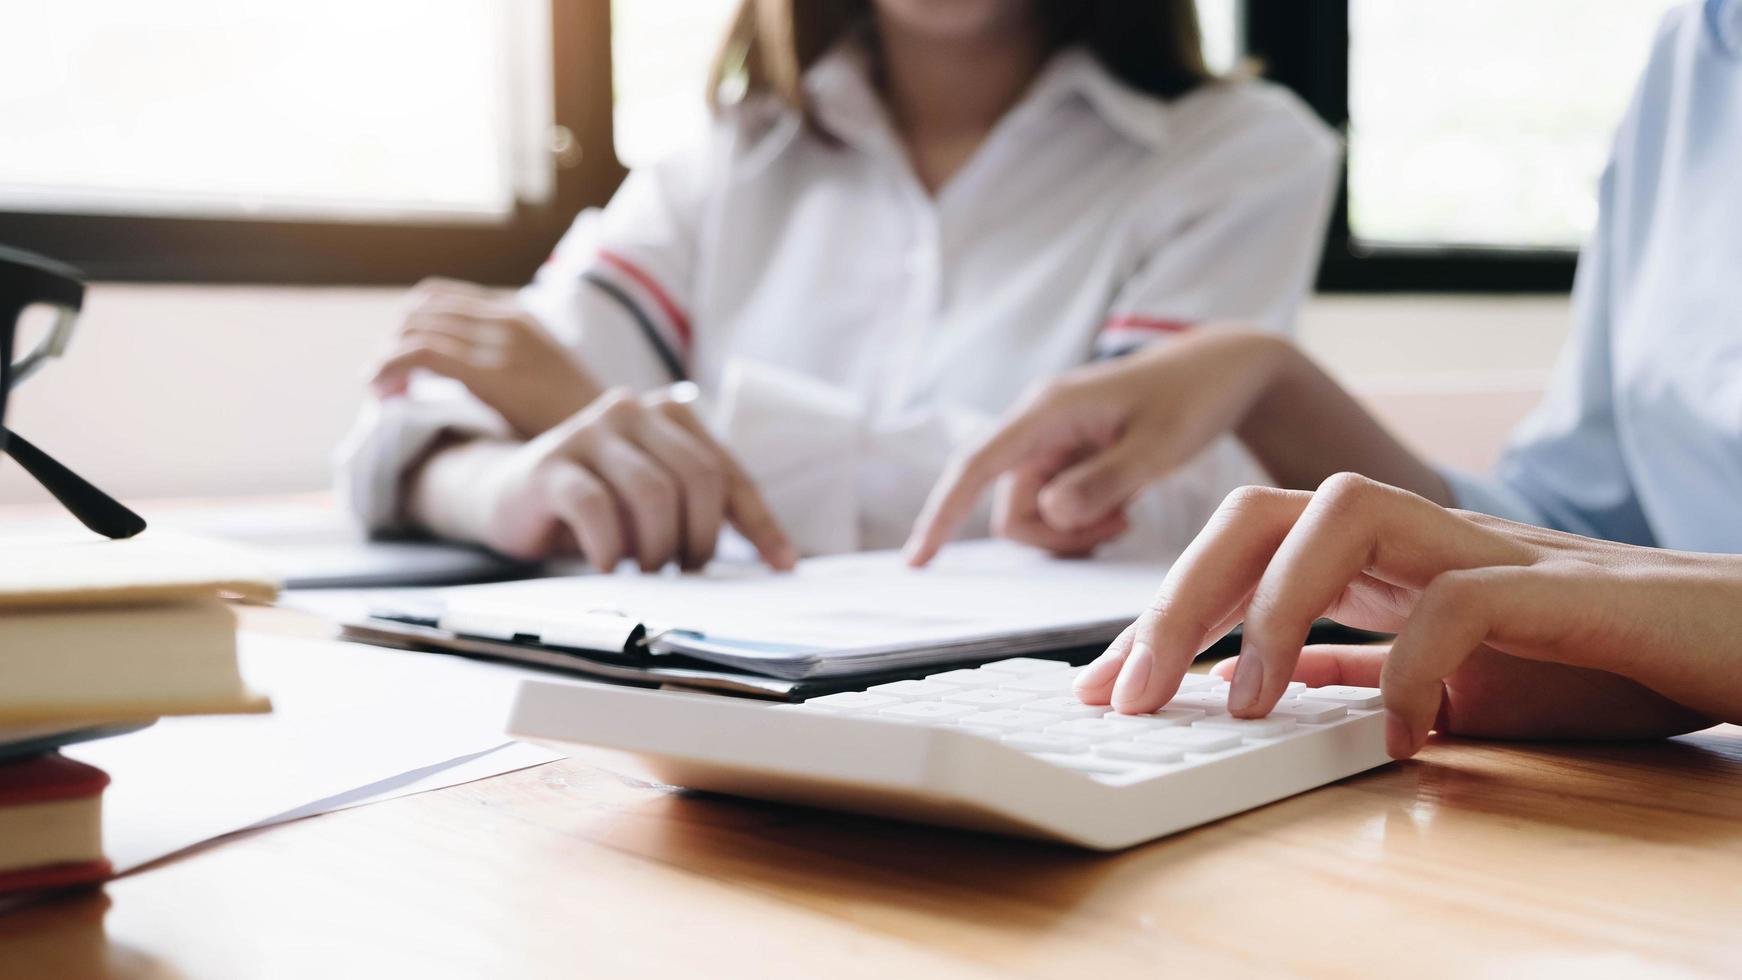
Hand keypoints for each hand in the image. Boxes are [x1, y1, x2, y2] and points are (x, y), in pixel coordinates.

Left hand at [370, 278, 602, 438]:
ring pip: (412, 329)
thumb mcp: (542, 379)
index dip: (406, 330)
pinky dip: (387, 367)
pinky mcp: (493, 372)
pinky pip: (419, 354)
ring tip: (381, 395)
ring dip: (385, 359)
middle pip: (419, 311)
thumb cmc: (577, 424)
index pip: (438, 300)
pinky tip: (381, 394)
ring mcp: (502, 343)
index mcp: (519, 316)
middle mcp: (509, 320)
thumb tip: (463, 380)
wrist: (615, 443)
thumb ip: (504, 367)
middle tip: (384, 386)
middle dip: (391, 344)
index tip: (398, 371)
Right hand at [417, 388, 795, 571]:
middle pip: (698, 478)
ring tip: (644, 568)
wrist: (510, 495)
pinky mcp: (551, 464)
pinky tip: (608, 565)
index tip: (782, 566)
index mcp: (669, 415)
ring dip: (657, 546)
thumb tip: (775, 559)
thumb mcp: (655, 500)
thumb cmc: (597, 503)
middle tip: (683, 570)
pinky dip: (611, 548)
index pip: (728, 473)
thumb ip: (701, 510)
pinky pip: (597, 509)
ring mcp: (589, 432)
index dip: (759, 523)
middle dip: (700, 537)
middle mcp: (633, 411)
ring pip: (653, 493)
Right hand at [905, 330, 1289, 565]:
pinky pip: (1053, 508)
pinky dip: (1082, 522)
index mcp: (1047, 412)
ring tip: (1126, 513)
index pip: (975, 466)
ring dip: (1074, 531)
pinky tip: (1121, 506)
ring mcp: (1049, 443)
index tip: (917, 561)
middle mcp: (1036, 426)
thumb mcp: (1158, 446)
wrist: (1221, 371)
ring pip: (1032, 514)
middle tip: (1119, 527)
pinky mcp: (1065, 457)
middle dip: (1057, 535)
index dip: (942, 514)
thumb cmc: (1192, 399)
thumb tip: (1049, 513)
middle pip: (1011, 508)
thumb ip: (1104, 482)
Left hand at [1074, 474, 1738, 757]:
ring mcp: (1484, 547)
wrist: (1732, 641)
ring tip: (1243, 701)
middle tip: (1125, 697)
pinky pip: (1461, 598)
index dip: (1159, 615)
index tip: (1098, 690)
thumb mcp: (1443, 680)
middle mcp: (1416, 537)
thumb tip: (1269, 689)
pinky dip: (1414, 663)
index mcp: (1379, 560)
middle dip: (1175, 602)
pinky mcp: (1560, 585)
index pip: (1241, 553)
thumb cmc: (1593, 660)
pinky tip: (1402, 732)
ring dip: (1273, 606)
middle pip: (1260, 514)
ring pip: (1342, 514)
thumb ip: (1360, 672)